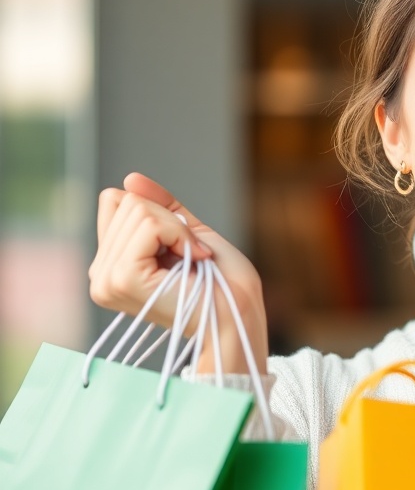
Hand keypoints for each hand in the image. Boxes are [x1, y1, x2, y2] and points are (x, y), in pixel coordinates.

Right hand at [89, 173, 267, 373]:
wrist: (239, 311)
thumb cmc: (223, 280)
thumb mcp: (188, 232)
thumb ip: (160, 206)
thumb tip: (130, 178)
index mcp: (111, 265)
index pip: (114, 202)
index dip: (158, 213)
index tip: (184, 245)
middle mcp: (100, 275)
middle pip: (125, 202)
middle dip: (171, 222)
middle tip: (193, 256)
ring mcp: (107, 279)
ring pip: (137, 210)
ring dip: (178, 230)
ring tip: (192, 261)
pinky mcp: (122, 279)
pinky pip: (148, 226)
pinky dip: (178, 235)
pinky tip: (192, 260)